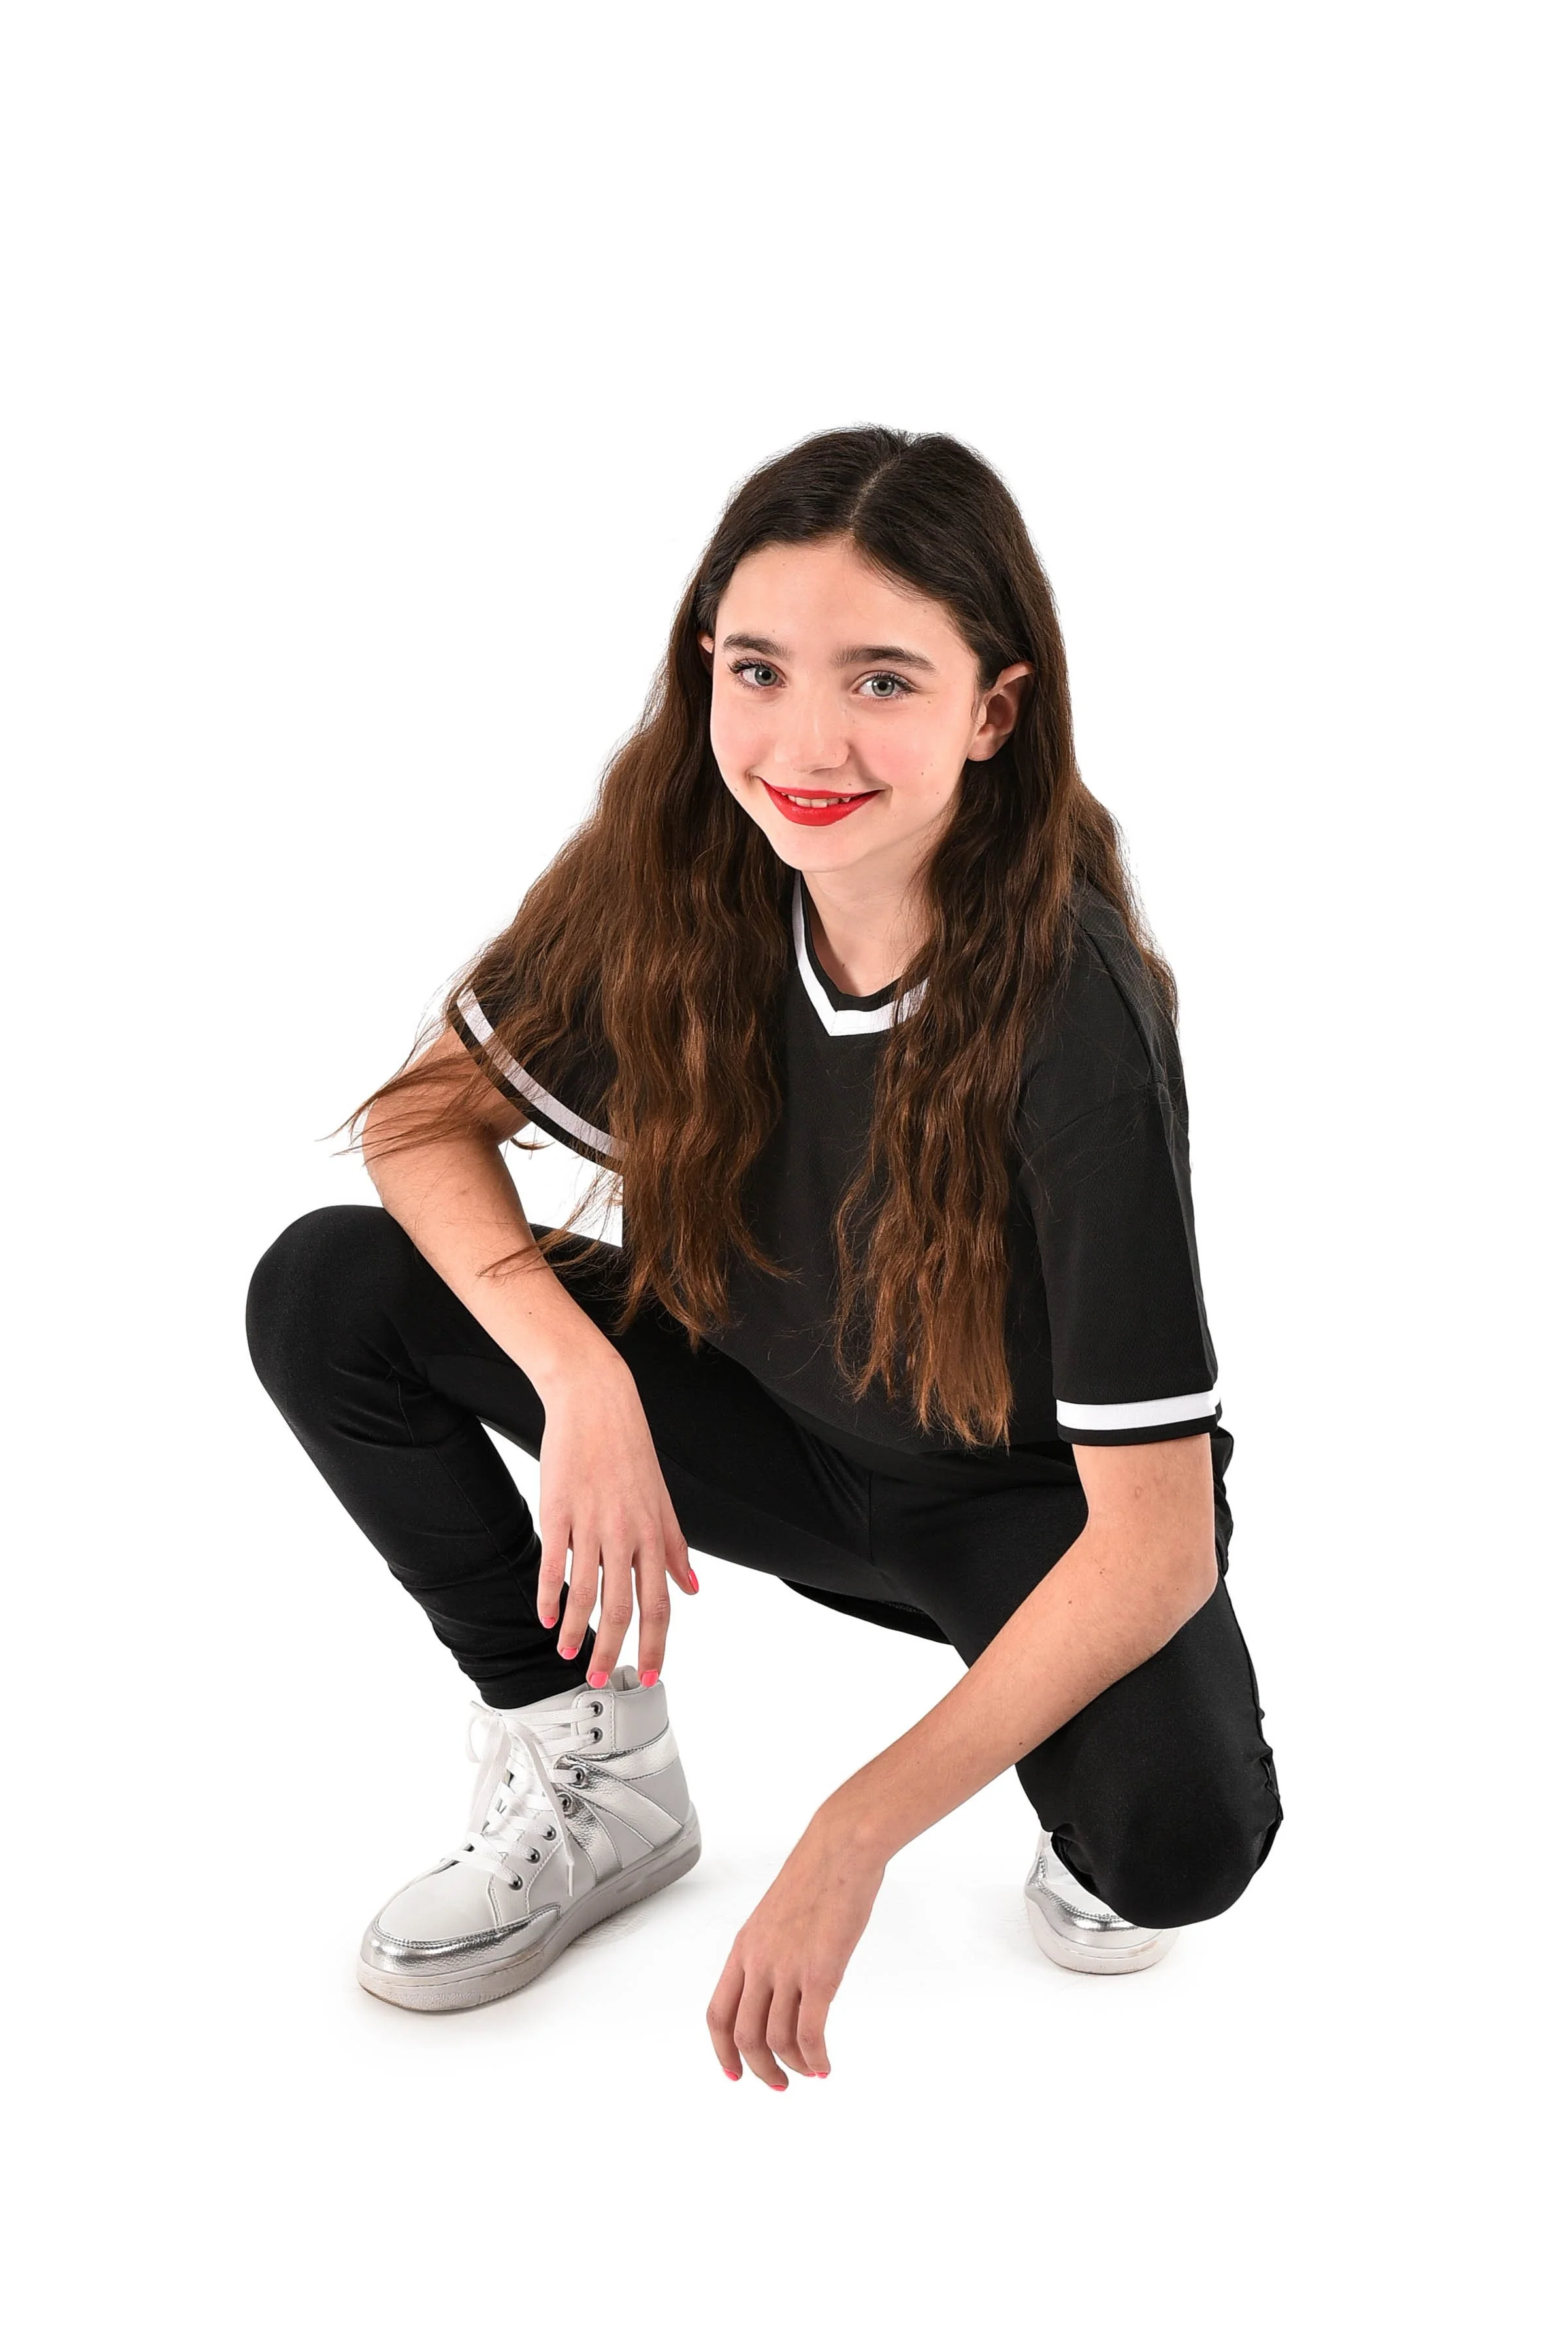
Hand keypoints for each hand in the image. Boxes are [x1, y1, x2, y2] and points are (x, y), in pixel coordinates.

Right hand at [535, 1352, 697, 1683]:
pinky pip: (554, 1562)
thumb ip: (675, 1547)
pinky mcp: (558, 1510)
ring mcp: (591, 1522)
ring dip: (577, 1631)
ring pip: (586, 1592)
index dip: (657, 1643)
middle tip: (602, 1679)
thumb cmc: (629, 1449)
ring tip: (568, 1655)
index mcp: (653, 1534)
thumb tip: (693, 1588)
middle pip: (621, 1607)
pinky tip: (546, 1617)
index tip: (653, 1674)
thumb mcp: (661, 1500)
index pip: (659, 1602)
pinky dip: (548, 1595)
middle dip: (613, 1650)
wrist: (596, 1400)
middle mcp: (626, 1533)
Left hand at [706, 1808, 884, 2086]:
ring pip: (776, 2039)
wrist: (840, 1847)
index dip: (722, 2051)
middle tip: (779, 2085)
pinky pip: (810, 2032)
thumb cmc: (817, 1873)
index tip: (734, 2073)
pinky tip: (825, 2065)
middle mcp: (759, 1962)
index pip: (718, 2013)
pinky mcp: (821, 1972)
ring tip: (810, 2073)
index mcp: (744, 1948)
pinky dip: (815, 2057)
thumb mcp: (776, 1914)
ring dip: (791, 2066)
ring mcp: (788, 1968)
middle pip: (743, 2036)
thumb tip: (782, 1983)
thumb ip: (772, 1949)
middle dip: (760, 2069)